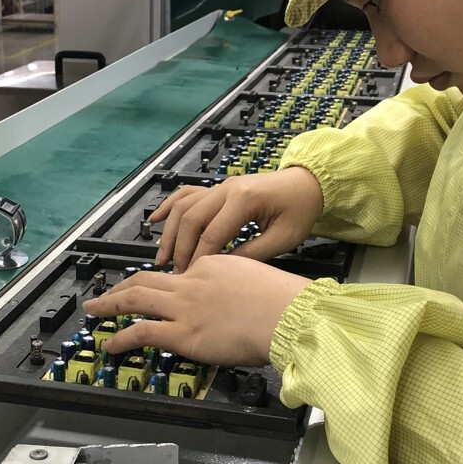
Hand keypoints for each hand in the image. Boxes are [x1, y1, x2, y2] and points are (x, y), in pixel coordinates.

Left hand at [83, 256, 310, 366]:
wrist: (287, 314)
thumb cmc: (283, 301)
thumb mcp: (258, 278)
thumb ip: (239, 285)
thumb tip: (238, 299)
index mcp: (211, 264)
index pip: (181, 272)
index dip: (163, 283)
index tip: (156, 292)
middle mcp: (192, 280)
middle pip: (146, 279)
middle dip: (121, 287)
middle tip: (105, 295)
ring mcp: (184, 307)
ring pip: (136, 299)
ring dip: (110, 304)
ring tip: (95, 312)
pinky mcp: (182, 333)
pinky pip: (142, 332)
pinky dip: (121, 338)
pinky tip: (111, 345)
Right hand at [153, 167, 323, 272]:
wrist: (308, 183)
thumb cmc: (300, 211)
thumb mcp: (283, 238)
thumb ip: (252, 254)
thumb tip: (221, 271)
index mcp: (244, 200)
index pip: (212, 234)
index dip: (199, 259)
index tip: (190, 280)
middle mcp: (226, 189)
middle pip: (190, 219)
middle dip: (179, 248)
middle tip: (175, 274)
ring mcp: (220, 186)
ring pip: (184, 206)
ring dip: (169, 232)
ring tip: (162, 257)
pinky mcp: (219, 187)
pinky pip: (187, 194)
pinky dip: (169, 206)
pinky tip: (154, 220)